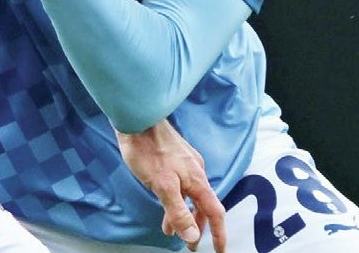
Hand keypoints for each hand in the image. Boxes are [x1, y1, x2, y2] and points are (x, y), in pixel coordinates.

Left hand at [117, 121, 226, 252]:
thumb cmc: (148, 151)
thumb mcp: (162, 185)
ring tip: (172, 231)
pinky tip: (165, 204)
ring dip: (183, 215)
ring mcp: (185, 165)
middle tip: (191, 245)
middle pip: (203, 206)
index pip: (215, 213)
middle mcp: (196, 173)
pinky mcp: (174, 160)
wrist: (137, 120)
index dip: (219, 234)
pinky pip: (181, 187)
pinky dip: (176, 201)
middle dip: (198, 227)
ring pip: (189, 197)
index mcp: (198, 181)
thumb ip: (178, 211)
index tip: (220, 251)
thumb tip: (193, 236)